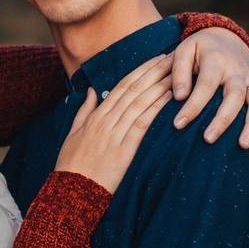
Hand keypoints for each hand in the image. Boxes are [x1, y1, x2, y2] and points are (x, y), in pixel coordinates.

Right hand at [55, 54, 173, 193]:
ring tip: (177, 72)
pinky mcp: (124, 149)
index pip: (122, 86)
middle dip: (154, 71)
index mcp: (96, 115)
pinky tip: (169, 97)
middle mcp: (106, 119)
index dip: (140, 71)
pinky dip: (155, 108)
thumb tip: (91, 91)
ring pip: (140, 102)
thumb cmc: (72, 164)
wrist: (72, 190)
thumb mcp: (74, 133)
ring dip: (159, 84)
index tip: (155, 60)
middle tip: (172, 57)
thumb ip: (84, 110)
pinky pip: (142, 123)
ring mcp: (115, 133)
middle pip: (134, 89)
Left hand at [171, 27, 248, 148]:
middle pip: (234, 96)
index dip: (192, 106)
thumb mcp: (184, 51)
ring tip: (243, 146)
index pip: (205, 86)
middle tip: (208, 139)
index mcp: (216, 60)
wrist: (227, 36)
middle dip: (222, 119)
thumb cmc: (200, 48)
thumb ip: (180, 72)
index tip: (178, 124)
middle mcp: (237, 70)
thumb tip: (179, 97)